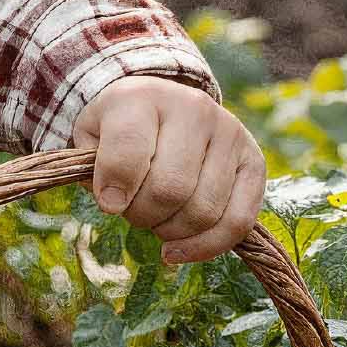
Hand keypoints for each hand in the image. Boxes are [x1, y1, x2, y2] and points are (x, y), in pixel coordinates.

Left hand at [71, 75, 265, 264]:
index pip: (129, 150)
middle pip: (170, 188)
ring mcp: (229, 133)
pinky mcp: (255, 162)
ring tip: (156, 220)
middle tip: (132, 211)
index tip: (108, 204)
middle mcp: (193, 108)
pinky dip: (206, 246)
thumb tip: (115, 202)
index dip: (113, 188)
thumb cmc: (119, 128)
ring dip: (170, 231)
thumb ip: (93, 167)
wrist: (161, 106)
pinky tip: (178, 250)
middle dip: (142, 214)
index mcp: (143, 96)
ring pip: (203, 209)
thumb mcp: (91, 135)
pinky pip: (239, 221)